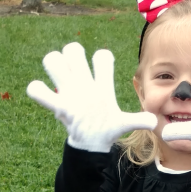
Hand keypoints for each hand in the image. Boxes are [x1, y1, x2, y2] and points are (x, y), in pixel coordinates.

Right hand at [27, 42, 156, 153]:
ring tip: (62, 88)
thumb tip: (154, 123)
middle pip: (72, 49)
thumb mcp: (123, 124)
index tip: (101, 72)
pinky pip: (36, 90)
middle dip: (72, 55)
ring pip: (52, 59)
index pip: (102, 55)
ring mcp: (67, 91)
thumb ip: (138, 120)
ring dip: (54, 68)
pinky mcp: (56, 104)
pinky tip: (52, 106)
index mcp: (100, 83)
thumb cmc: (106, 128)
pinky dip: (38, 92)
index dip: (102, 58)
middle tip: (75, 75)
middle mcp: (82, 82)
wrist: (91, 142)